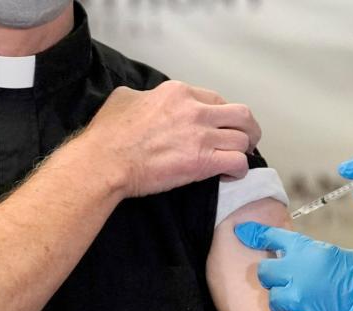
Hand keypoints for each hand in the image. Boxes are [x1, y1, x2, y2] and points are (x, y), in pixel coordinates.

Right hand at [83, 81, 260, 196]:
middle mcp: (195, 110)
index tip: (219, 127)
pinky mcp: (203, 162)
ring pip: (244, 138)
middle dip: (247, 128)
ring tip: (238, 160)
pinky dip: (239, 170)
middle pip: (241, 114)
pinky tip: (230, 175)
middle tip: (245, 140)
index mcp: (178, 93)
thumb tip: (145, 101)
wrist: (106, 161)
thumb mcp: (124, 99)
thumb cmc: (109, 134)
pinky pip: (238, 162)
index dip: (222, 115)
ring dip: (244, 150)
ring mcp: (202, 135)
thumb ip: (143, 96)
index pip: (216, 99)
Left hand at [234, 222, 352, 310]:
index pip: (271, 238)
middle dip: (274, 278)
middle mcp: (300, 271)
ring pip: (274, 301)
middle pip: (265, 274)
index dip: (253, 234)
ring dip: (285, 303)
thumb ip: (305, 256)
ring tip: (302, 302)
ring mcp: (305, 298)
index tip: (241, 232)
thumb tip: (286, 259)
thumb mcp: (331, 253)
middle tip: (289, 282)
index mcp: (306, 249)